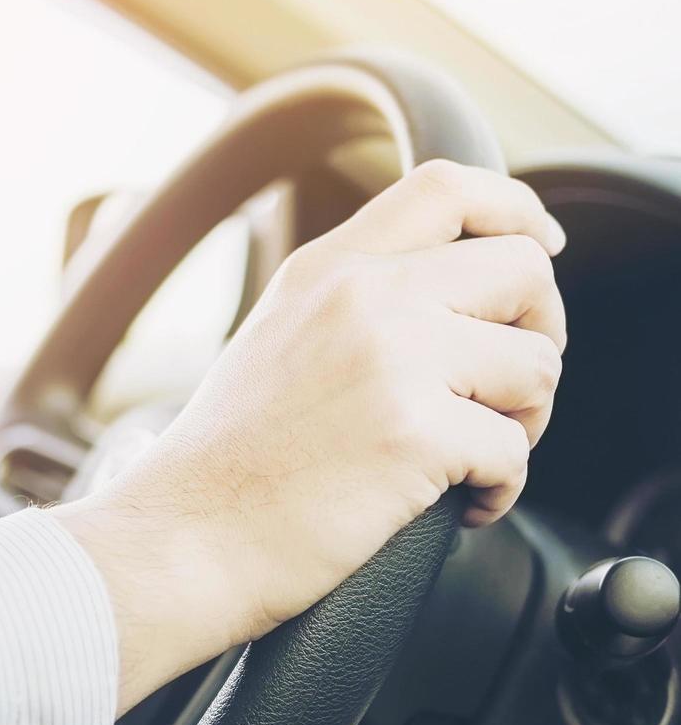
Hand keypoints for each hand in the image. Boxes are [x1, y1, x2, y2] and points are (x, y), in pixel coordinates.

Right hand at [54, 161, 567, 712]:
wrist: (183, 537)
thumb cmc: (227, 462)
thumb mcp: (277, 340)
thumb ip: (355, 304)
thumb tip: (455, 305)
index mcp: (327, 269)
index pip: (447, 187)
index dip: (514, 211)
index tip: (539, 246)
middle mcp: (362, 296)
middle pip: (522, 269)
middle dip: (540, 331)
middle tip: (508, 390)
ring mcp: (390, 358)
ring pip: (537, 364)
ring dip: (524, 420)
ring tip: (473, 457)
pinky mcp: (413, 433)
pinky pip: (515, 452)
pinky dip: (500, 490)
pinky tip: (457, 506)